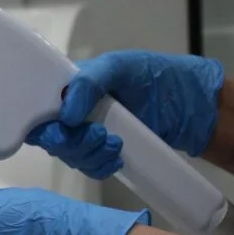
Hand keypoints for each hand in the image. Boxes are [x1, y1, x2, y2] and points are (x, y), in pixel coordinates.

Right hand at [26, 50, 224, 178]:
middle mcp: (75, 110)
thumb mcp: (122, 67)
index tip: (64, 130)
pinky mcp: (104, 152)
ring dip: (88, 156)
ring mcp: (90, 132)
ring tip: (115, 147)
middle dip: (73, 143)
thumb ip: (90, 82)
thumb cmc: (159, 77)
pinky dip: (98, 167)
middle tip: (101, 137)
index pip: (39, 109)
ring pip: (69, 155)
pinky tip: (116, 160)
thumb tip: (65, 114)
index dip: (44, 125)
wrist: (194, 107)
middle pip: (52, 137)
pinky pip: (87, 167)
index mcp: (71, 87)